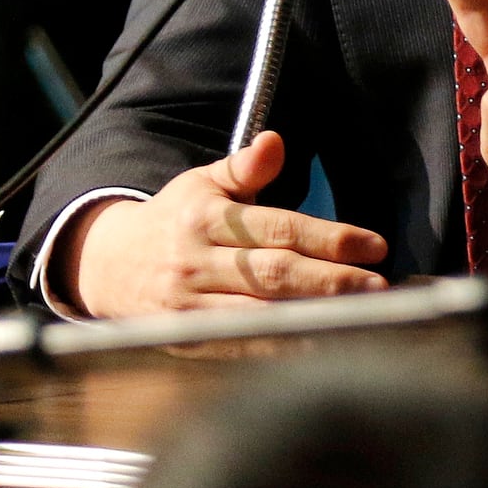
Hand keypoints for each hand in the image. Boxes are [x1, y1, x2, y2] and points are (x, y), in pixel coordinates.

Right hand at [63, 131, 389, 316]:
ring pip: (261, 312)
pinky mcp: (188, 338)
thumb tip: (275, 141)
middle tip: (380, 286)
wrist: (108, 267)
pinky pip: (243, 344)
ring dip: (316, 316)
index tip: (375, 246)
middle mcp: (195, 262)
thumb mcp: (203, 184)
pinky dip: (284, 346)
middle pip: (274, 273)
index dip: (329, 238)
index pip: (278, 228)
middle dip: (332, 281)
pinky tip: (324, 342)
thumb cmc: (175, 221)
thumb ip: (246, 167)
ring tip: (364, 316)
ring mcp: (189, 305)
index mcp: (205, 218)